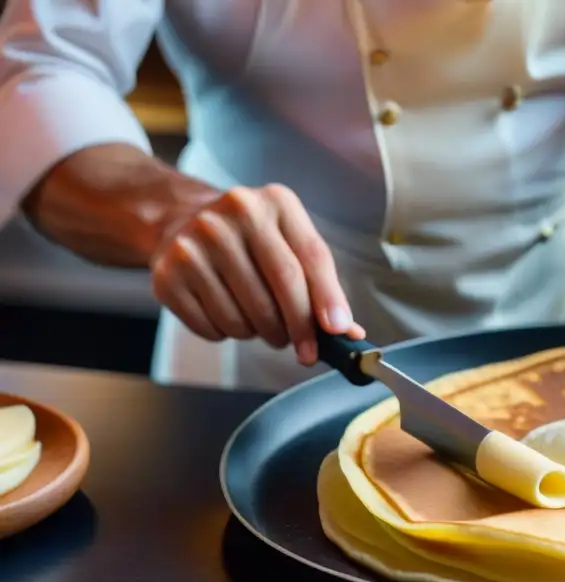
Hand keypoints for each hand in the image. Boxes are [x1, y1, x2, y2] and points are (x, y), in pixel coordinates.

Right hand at [150, 183, 364, 365]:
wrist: (179, 218)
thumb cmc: (249, 238)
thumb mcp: (289, 242)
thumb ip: (321, 284)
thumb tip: (349, 334)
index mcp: (275, 202)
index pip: (311, 256)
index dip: (328, 298)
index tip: (338, 331)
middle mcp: (234, 214)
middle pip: (282, 287)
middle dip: (299, 329)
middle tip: (305, 349)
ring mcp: (196, 242)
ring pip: (246, 317)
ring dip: (260, 333)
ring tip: (257, 317)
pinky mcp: (168, 274)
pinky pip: (213, 328)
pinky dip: (227, 333)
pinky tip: (225, 310)